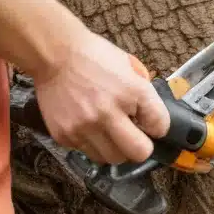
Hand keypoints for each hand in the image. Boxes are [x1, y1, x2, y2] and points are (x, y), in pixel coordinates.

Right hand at [31, 27, 171, 165]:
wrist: (52, 54)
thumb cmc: (94, 57)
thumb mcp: (130, 68)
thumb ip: (144, 95)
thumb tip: (151, 120)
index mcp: (132, 92)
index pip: (160, 128)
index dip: (157, 127)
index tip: (149, 124)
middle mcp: (108, 113)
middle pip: (138, 153)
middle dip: (140, 146)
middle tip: (133, 136)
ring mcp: (84, 127)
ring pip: (113, 159)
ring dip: (116, 149)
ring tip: (110, 133)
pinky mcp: (64, 135)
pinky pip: (88, 152)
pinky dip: (93, 144)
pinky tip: (90, 127)